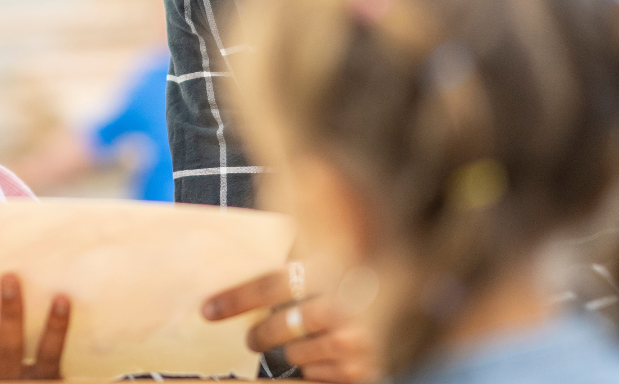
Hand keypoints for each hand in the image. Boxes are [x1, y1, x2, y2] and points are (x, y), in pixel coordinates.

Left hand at [203, 265, 377, 383]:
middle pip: (282, 327)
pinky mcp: (362, 370)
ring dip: (292, 350)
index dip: (236, 298)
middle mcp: (346, 307)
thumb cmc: (357, 274)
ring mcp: (355, 342)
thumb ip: (296, 255)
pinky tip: (324, 354)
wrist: (410, 304)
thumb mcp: (330, 255)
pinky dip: (314, 367)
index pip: (272, 284)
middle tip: (252, 338)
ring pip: (296, 354)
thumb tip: (243, 248)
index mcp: (334, 270)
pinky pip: (315, 375)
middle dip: (260, 334)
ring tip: (301, 341)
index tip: (209, 310)